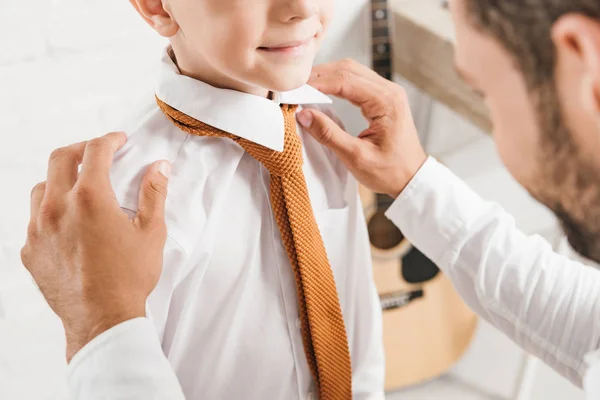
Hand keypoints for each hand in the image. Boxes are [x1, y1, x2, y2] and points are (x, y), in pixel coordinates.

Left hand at [20, 132, 171, 361]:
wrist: (102, 319)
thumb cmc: (128, 278)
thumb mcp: (151, 232)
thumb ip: (154, 194)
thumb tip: (159, 168)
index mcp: (90, 198)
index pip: (95, 151)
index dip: (110, 140)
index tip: (118, 140)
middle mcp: (58, 208)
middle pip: (60, 158)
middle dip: (81, 149)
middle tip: (97, 154)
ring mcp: (38, 229)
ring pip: (40, 187)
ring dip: (60, 180)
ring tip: (78, 188)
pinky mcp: (30, 250)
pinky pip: (34, 220)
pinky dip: (50, 212)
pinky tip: (67, 224)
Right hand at [297, 59, 427, 197]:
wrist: (412, 179)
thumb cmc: (390, 172)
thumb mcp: (356, 157)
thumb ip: (329, 134)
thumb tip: (303, 114)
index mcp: (386, 101)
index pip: (345, 80)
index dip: (317, 82)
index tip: (294, 88)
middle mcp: (389, 91)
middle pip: (347, 69)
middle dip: (319, 74)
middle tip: (294, 85)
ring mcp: (387, 92)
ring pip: (351, 71)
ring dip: (326, 76)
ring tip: (304, 87)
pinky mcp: (382, 98)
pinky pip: (356, 81)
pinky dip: (336, 82)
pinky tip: (321, 91)